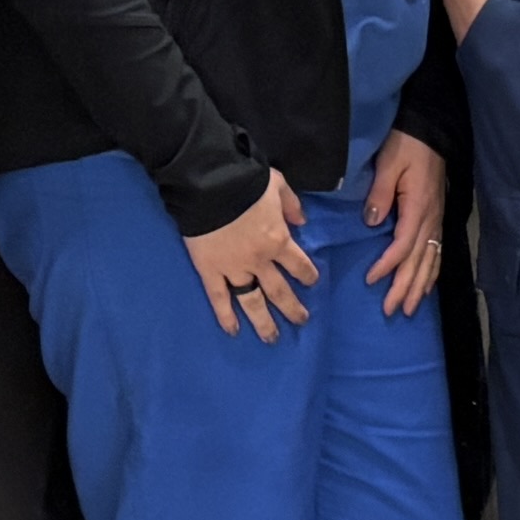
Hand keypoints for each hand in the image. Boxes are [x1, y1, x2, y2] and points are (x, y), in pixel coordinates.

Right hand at [187, 169, 313, 340]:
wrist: (208, 184)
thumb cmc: (244, 181)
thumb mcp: (277, 185)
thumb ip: (291, 204)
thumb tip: (302, 221)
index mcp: (278, 240)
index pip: (299, 265)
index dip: (308, 275)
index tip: (312, 282)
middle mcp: (259, 261)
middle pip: (280, 291)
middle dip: (292, 308)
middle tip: (301, 320)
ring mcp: (233, 269)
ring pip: (252, 302)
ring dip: (263, 322)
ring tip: (272, 338)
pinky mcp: (209, 271)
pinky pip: (219, 298)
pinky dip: (225, 316)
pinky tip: (232, 331)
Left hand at [362, 132, 448, 316]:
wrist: (432, 131)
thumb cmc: (407, 145)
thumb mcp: (389, 164)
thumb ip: (379, 195)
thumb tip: (371, 223)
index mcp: (417, 207)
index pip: (403, 245)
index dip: (388, 265)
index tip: (371, 279)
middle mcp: (431, 219)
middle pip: (418, 261)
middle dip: (405, 287)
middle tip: (392, 311)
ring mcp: (436, 221)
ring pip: (430, 261)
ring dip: (420, 286)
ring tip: (410, 308)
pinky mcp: (437, 219)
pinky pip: (437, 252)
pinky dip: (432, 273)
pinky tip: (426, 287)